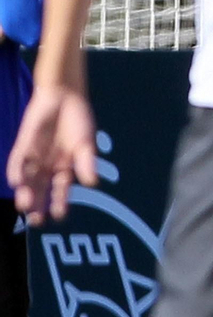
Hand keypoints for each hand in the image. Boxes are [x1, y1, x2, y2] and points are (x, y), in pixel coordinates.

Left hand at [7, 85, 97, 224]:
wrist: (64, 96)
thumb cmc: (79, 121)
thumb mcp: (86, 144)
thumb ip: (87, 162)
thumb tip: (91, 183)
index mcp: (65, 167)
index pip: (60, 190)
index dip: (59, 203)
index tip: (59, 216)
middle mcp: (48, 165)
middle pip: (41, 189)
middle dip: (38, 205)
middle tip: (36, 220)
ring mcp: (35, 156)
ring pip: (28, 179)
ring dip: (26, 193)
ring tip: (25, 206)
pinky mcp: (24, 144)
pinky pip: (18, 161)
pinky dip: (16, 171)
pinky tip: (16, 182)